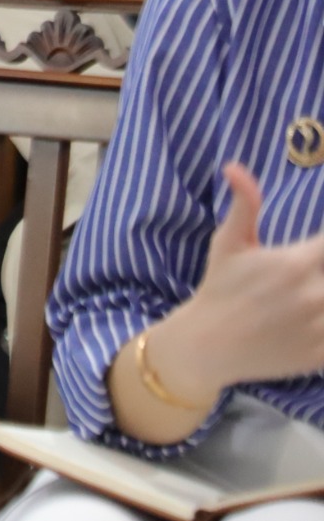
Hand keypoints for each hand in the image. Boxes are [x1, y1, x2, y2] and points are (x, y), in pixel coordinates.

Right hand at [151, 164, 323, 398]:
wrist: (207, 346)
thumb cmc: (219, 289)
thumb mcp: (228, 243)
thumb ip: (245, 204)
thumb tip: (234, 167)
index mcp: (296, 264)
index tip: (318, 248)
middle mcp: (314, 295)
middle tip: (317, 268)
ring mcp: (320, 327)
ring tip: (317, 289)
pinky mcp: (322, 354)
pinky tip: (316, 315)